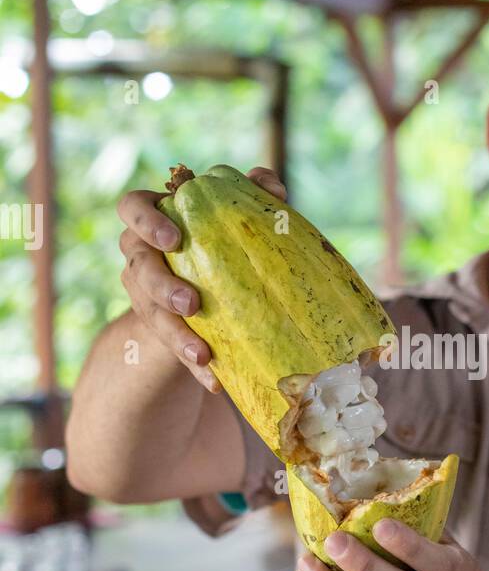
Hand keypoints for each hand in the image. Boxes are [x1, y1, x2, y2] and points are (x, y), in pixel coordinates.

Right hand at [117, 166, 286, 391]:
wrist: (204, 298)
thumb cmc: (220, 242)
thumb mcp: (232, 220)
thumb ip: (250, 196)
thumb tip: (273, 188)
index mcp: (152, 222)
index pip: (132, 207)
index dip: (146, 222)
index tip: (174, 239)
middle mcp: (140, 258)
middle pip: (138, 267)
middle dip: (161, 287)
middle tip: (190, 302)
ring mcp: (144, 297)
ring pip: (151, 315)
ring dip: (176, 335)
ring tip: (202, 353)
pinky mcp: (159, 332)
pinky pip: (171, 353)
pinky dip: (194, 368)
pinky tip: (214, 382)